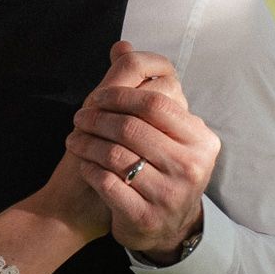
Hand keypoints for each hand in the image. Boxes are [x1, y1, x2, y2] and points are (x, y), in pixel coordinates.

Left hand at [66, 41, 219, 263]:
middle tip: (78, 117)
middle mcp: (193, 167)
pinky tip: (84, 164)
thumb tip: (122, 46)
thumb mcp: (163, 131)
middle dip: (96, 118)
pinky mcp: (148, 217)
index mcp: (201, 140)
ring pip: (114, 155)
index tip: (96, 96)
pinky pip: (106, 183)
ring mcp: (172, 195)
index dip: (119, 95)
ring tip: (74, 139)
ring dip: (85, 143)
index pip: (155, 102)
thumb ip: (144, 87)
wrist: (164, 227)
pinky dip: (88, 169)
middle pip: (130, 127)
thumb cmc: (159, 167)